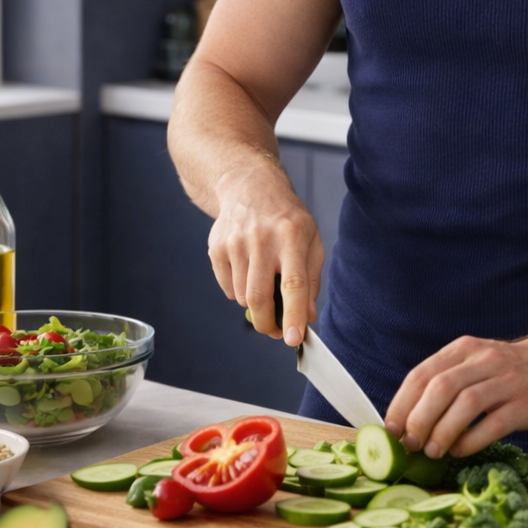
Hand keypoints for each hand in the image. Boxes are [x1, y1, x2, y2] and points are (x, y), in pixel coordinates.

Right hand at [207, 156, 323, 346]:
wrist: (250, 188)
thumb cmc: (287, 219)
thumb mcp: (310, 241)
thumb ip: (311, 280)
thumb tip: (308, 316)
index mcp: (292, 237)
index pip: (293, 284)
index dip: (293, 315)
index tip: (293, 339)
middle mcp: (261, 239)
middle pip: (259, 297)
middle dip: (267, 324)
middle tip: (275, 331)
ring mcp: (235, 243)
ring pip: (243, 297)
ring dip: (255, 305)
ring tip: (265, 284)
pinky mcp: (216, 248)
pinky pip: (228, 289)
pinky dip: (239, 292)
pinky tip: (248, 271)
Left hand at [383, 330, 527, 460]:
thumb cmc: (508, 370)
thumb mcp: (475, 362)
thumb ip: (446, 382)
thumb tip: (407, 420)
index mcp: (464, 349)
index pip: (422, 374)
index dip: (402, 403)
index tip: (391, 429)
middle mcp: (484, 361)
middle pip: (441, 387)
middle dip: (419, 419)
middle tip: (410, 444)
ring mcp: (507, 381)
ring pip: (466, 404)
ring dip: (443, 431)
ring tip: (432, 451)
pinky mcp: (526, 404)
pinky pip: (493, 423)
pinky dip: (471, 440)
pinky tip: (460, 451)